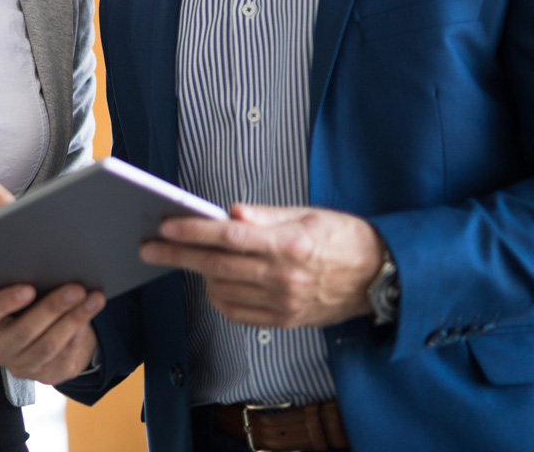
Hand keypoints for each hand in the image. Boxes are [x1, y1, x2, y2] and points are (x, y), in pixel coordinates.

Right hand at [0, 283, 103, 383]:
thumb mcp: (11, 293)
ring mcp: (21, 366)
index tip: (28, 289)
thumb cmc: (22, 305)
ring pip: (49, 346)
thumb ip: (10, 281)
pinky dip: (80, 335)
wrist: (38, 336)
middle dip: (53, 308)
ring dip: (74, 320)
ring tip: (93, 300)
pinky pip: (65, 357)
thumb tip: (23, 257)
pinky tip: (90, 317)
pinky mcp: (46, 376)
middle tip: (76, 289)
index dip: (4, 302)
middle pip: (24, 331)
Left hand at [139, 203, 383, 327]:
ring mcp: (284, 302)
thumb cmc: (347, 239)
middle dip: (177, 255)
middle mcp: (284, 277)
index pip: (229, 237)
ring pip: (222, 291)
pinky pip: (238, 314)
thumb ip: (265, 215)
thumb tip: (229, 212)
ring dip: (198, 275)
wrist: (384, 278)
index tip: (165, 227)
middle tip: (148, 248)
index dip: (193, 231)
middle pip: (216, 266)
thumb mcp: (310, 214)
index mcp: (290, 245)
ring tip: (187, 259)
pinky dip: (219, 298)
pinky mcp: (285, 320)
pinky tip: (214, 284)